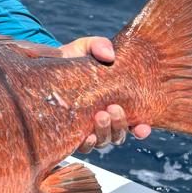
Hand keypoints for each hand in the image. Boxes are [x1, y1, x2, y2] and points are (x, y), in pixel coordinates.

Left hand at [56, 35, 151, 151]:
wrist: (48, 65)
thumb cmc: (73, 58)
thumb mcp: (86, 47)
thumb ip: (99, 45)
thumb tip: (109, 55)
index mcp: (116, 103)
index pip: (135, 122)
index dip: (142, 129)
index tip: (144, 127)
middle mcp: (104, 120)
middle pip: (119, 134)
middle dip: (120, 124)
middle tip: (113, 109)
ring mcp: (88, 128)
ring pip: (104, 141)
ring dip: (105, 131)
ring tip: (100, 115)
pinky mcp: (71, 133)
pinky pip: (83, 146)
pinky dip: (88, 143)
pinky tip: (87, 136)